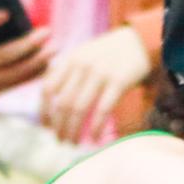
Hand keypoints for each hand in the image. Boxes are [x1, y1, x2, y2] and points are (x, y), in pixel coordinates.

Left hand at [40, 26, 151, 143]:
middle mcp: (82, 66)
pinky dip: (96, 127)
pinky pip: (102, 110)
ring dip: (74, 130)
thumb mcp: (83, 54)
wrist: (139, 41)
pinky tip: (94, 138)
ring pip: (79, 109)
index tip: (46, 127)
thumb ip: (67, 72)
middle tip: (61, 141)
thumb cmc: (109, 53)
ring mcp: (100, 73)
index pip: (48, 88)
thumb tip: (53, 101)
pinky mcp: (118, 82)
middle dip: (59, 126)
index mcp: (70, 59)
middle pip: (63, 103)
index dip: (44, 111)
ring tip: (74, 142)